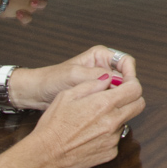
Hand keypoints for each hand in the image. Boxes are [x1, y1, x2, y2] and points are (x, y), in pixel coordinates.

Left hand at [11, 45, 138, 109]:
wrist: (36, 92)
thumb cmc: (50, 80)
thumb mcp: (73, 75)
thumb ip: (95, 75)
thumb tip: (115, 79)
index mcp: (101, 56)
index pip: (126, 62)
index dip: (130, 75)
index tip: (127, 87)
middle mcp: (104, 67)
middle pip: (125, 77)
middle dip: (123, 89)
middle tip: (117, 100)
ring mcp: (101, 81)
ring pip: (119, 90)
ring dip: (115, 98)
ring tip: (108, 107)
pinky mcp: (96, 94)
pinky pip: (109, 99)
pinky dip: (108, 105)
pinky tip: (103, 111)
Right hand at [20, 73, 144, 167]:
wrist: (46, 156)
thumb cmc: (53, 125)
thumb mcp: (67, 95)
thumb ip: (92, 84)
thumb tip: (107, 78)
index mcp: (105, 104)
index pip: (135, 89)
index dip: (133, 84)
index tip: (126, 84)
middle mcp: (113, 121)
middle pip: (139, 105)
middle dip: (132, 99)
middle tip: (118, 98)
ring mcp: (113, 139)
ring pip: (126, 122)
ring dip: (117, 117)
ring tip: (94, 120)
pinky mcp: (110, 153)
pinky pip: (116, 139)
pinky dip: (108, 134)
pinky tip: (91, 135)